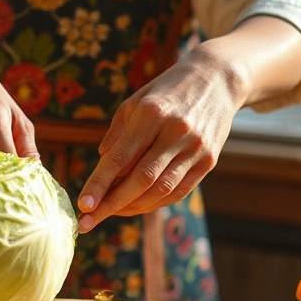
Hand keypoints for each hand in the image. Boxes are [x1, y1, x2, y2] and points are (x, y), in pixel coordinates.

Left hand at [75, 45, 246, 230]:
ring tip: (110, 213)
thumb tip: (102, 163)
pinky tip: (136, 205)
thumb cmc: (167, 90)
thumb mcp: (137, 100)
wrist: (218, 79)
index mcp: (152, 113)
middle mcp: (176, 132)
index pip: (120, 157)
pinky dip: (155, 202)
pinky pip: (179, 191)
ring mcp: (196, 148)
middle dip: (111, 204)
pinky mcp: (209, 161)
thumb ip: (117, 132)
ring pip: (161, 190)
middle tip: (89, 221)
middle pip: (141, 179)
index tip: (83, 205)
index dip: (100, 184)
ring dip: (132, 207)